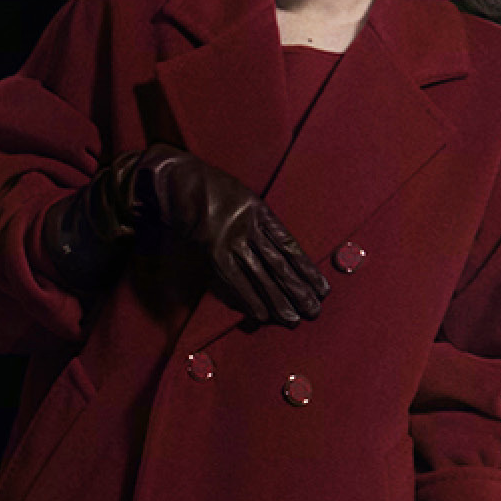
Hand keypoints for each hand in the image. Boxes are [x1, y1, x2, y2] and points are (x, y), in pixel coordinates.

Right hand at [120, 146, 325, 322]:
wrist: (177, 182)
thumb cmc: (208, 188)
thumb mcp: (241, 196)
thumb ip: (257, 219)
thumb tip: (275, 246)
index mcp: (260, 211)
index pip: (290, 246)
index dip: (308, 269)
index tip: (322, 288)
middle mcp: (251, 227)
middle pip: (280, 265)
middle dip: (299, 290)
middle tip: (314, 311)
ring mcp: (232, 239)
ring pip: (261, 275)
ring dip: (278, 300)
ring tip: (293, 319)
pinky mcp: (214, 252)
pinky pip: (235, 281)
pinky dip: (250, 299)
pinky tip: (262, 315)